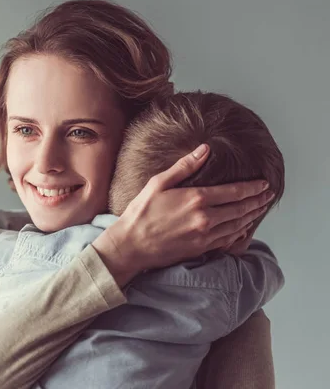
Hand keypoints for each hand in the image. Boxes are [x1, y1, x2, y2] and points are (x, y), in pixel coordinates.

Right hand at [93, 144, 274, 287]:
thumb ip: (184, 166)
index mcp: (196, 199)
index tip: (264, 183)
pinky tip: (244, 228)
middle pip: (241, 209)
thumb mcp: (158, 183)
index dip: (252, 187)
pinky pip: (228, 240)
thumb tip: (205, 150)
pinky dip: (240, 233)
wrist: (131, 245)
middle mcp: (205, 218)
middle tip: (269, 195)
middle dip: (258, 201)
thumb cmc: (141, 212)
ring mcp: (205, 236)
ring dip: (252, 216)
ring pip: (238, 226)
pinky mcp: (201, 249)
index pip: (234, 192)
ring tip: (260, 209)